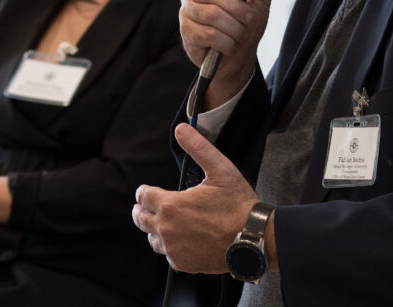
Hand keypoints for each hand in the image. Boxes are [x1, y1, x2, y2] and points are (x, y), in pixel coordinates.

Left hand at [133, 123, 257, 273]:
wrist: (252, 237)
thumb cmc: (238, 203)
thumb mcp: (220, 169)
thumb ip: (198, 148)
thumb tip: (181, 129)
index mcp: (171, 205)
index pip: (143, 196)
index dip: (145, 191)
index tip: (149, 190)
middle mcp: (166, 229)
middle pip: (139, 218)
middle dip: (143, 209)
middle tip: (152, 205)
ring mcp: (173, 249)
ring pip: (151, 238)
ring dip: (155, 228)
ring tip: (169, 221)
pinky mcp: (181, 263)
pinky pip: (167, 254)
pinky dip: (171, 246)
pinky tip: (184, 237)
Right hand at [179, 0, 276, 106]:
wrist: (237, 56)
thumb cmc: (246, 25)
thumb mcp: (260, 0)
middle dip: (237, 9)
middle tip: (247, 19)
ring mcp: (187, 11)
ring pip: (211, 14)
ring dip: (233, 28)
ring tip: (239, 33)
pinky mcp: (186, 31)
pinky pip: (208, 34)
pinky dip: (226, 42)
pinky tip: (228, 44)